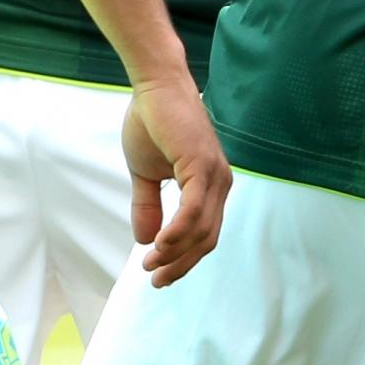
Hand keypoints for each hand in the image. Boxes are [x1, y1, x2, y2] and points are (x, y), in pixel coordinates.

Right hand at [119, 76, 229, 285]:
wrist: (153, 86)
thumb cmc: (151, 122)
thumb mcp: (145, 174)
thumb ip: (148, 206)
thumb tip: (145, 240)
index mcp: (210, 186)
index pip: (204, 234)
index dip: (183, 259)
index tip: (158, 274)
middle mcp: (220, 183)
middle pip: (206, 239)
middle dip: (180, 264)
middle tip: (155, 278)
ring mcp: (214, 175)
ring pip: (201, 230)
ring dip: (175, 253)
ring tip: (151, 263)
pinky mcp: (202, 166)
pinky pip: (193, 211)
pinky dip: (177, 233)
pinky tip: (159, 244)